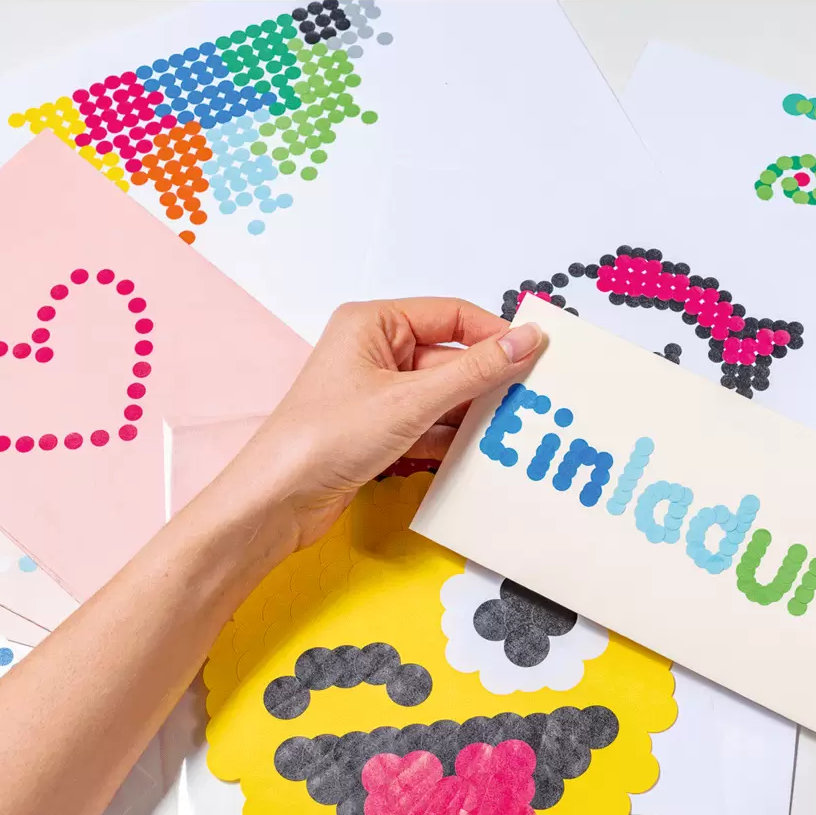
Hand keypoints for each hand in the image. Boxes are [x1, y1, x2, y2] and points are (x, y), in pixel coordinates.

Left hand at [216, 298, 541, 551]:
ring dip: (473, 413)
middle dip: (487, 380)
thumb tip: (526, 340)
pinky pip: (430, 423)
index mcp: (374, 323)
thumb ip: (476, 370)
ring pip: (443, 394)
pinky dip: (452, 437)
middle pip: (451, 357)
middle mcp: (375, 351)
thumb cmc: (325, 438)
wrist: (279, 499)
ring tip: (512, 429)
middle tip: (532, 398)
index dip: (495, 333)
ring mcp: (377, 392)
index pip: (452, 315)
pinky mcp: (379, 428)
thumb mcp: (413, 400)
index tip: (536, 354)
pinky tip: (478, 453)